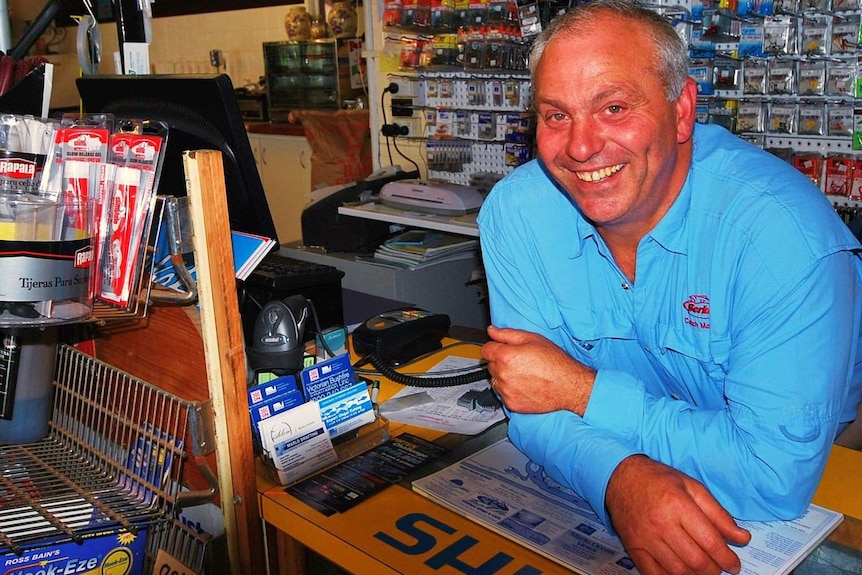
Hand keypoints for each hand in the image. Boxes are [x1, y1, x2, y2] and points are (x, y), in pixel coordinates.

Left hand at [481, 325, 594, 414]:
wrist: (568, 386)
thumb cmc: (554, 362)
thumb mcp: (533, 339)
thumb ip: (507, 334)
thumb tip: (492, 330)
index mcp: (506, 356)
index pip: (486, 350)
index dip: (494, 347)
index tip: (502, 349)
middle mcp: (503, 374)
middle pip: (491, 365)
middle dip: (500, 361)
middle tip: (519, 361)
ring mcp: (506, 391)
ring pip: (495, 380)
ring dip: (503, 377)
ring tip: (522, 374)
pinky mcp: (512, 404)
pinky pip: (502, 394)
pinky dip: (509, 390)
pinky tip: (524, 385)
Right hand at [606, 455, 751, 574]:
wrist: (620, 477)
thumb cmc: (657, 479)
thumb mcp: (692, 487)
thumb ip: (718, 514)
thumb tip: (742, 537)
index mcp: (678, 505)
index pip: (710, 541)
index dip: (727, 558)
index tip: (734, 564)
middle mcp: (661, 523)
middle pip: (696, 560)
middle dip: (714, 569)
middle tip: (720, 567)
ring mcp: (645, 538)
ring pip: (678, 571)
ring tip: (703, 569)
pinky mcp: (633, 547)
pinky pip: (654, 574)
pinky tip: (682, 573)